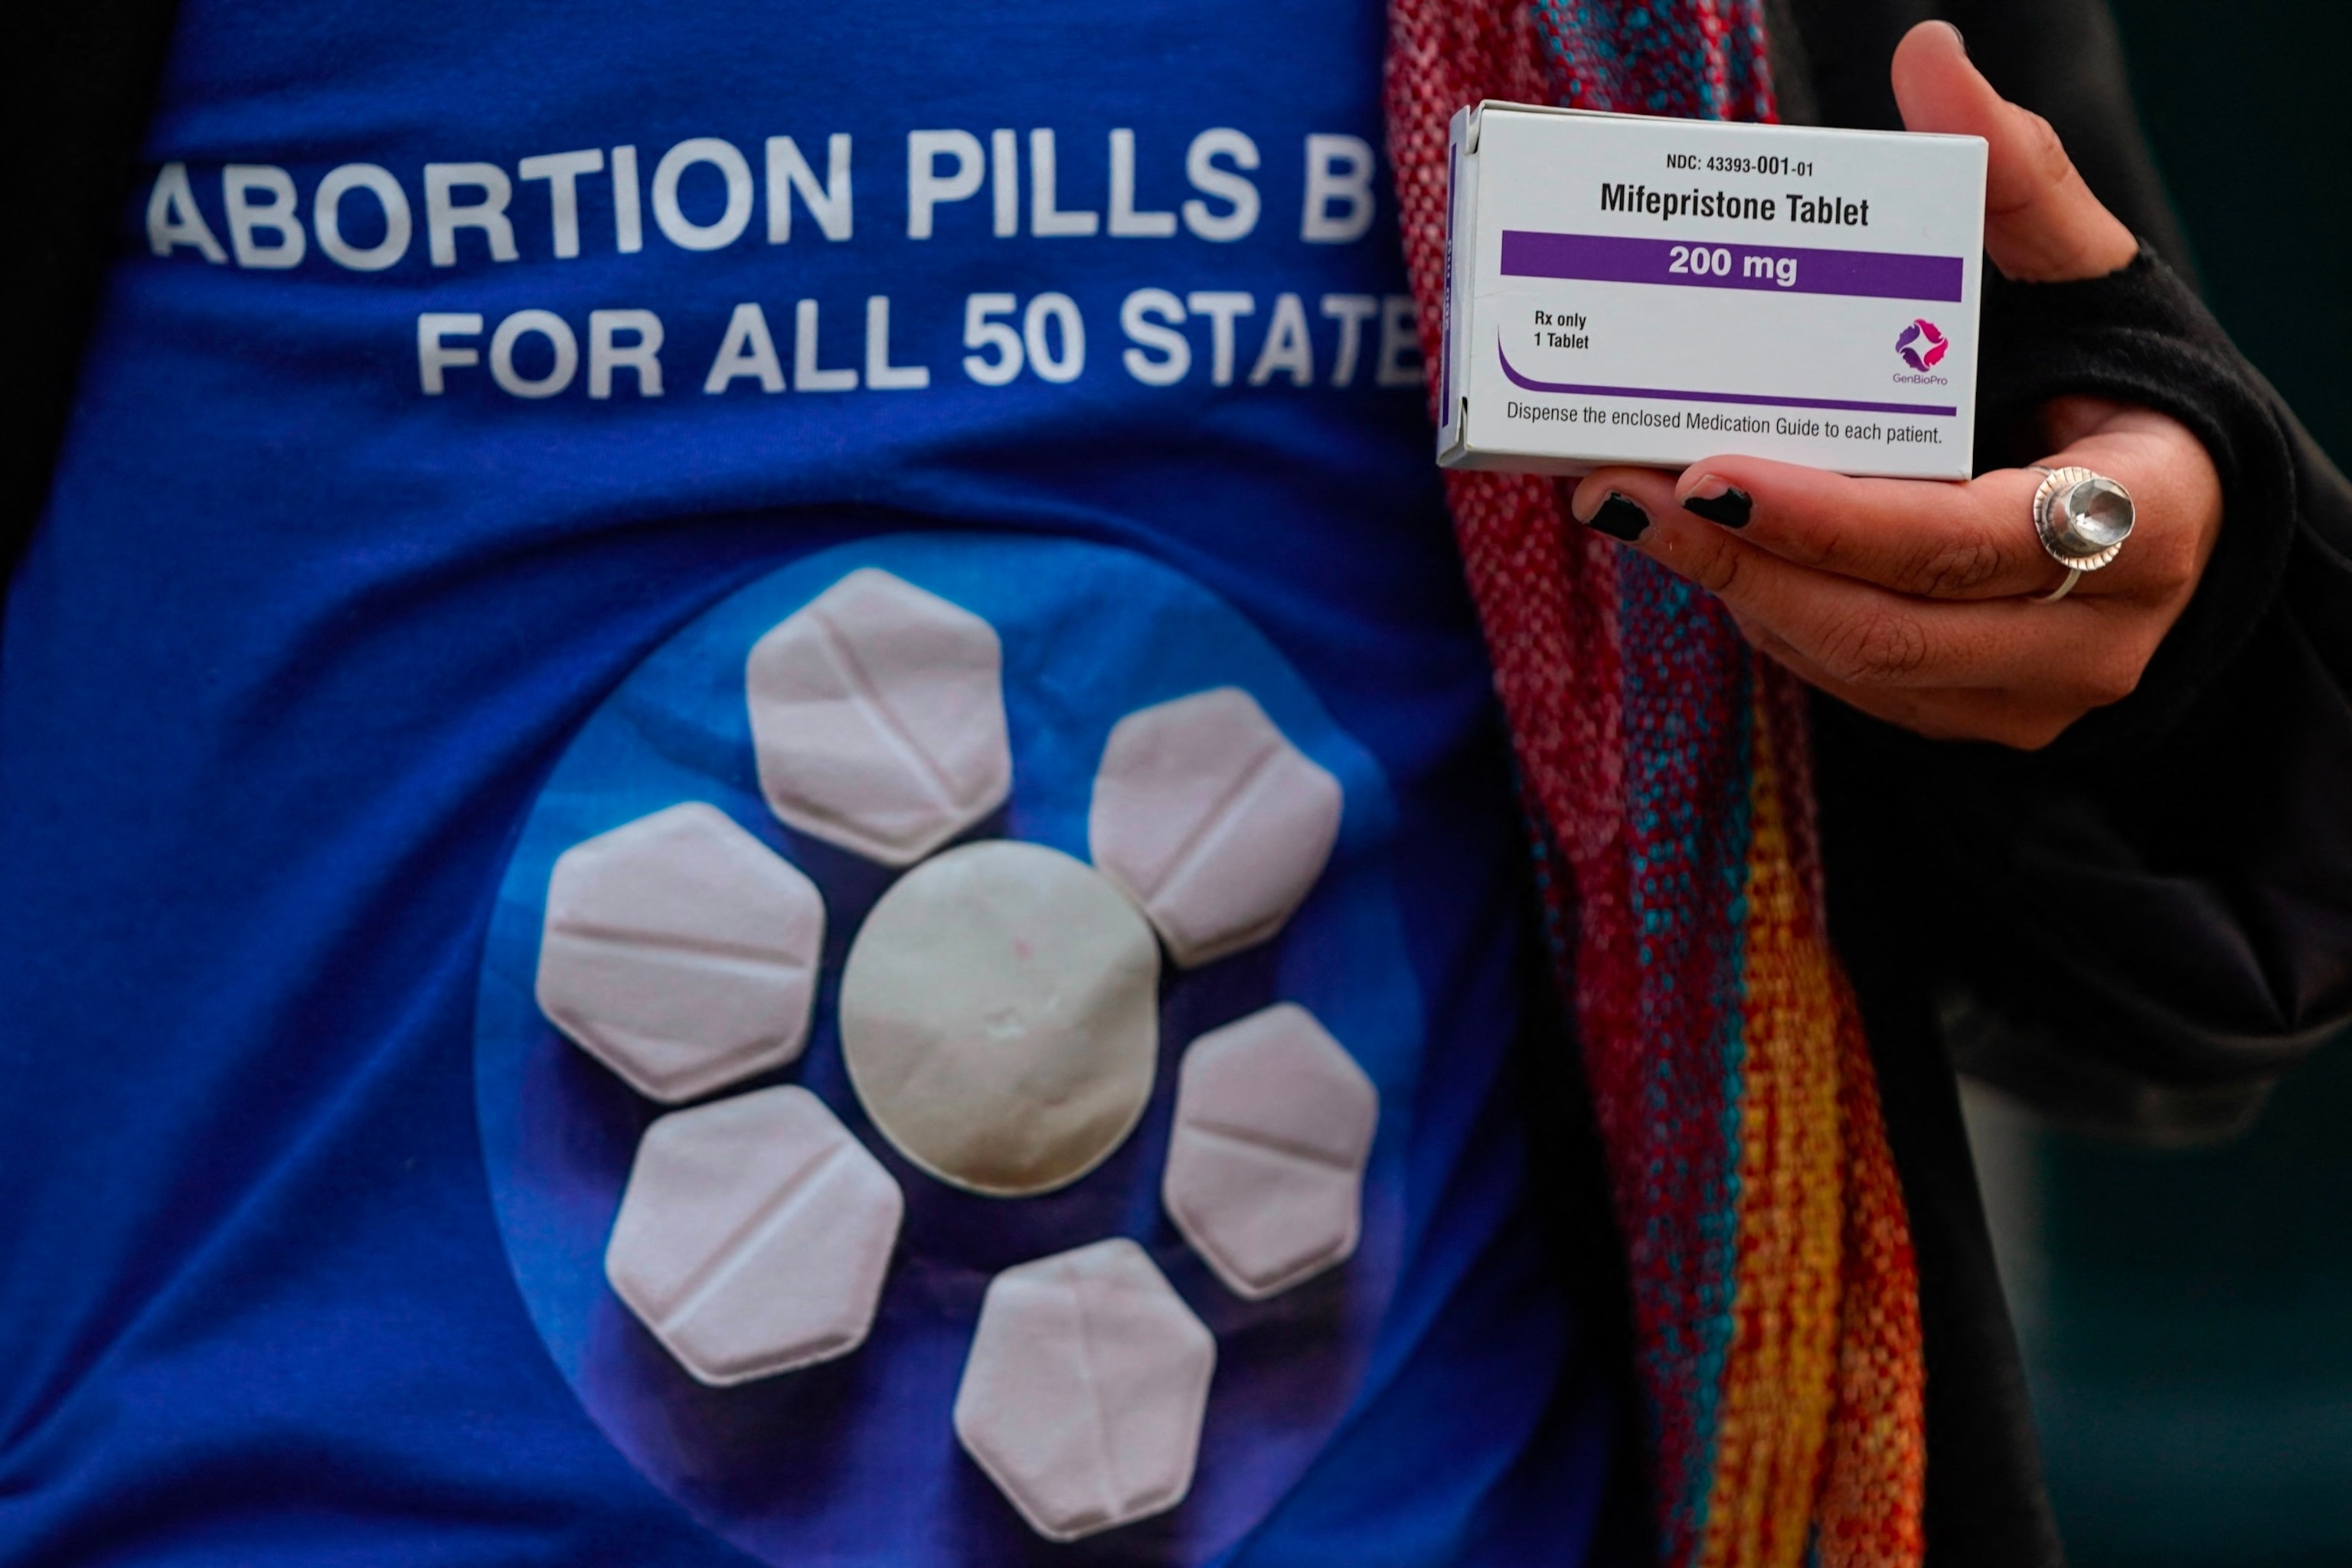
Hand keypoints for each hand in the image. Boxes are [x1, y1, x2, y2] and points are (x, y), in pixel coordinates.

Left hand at [1569, 21, 2223, 749]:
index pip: (1971, 540)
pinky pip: (1850, 684)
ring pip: (1855, 668)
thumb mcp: (2086, 281)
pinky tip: (1704, 544)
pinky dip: (1769, 614)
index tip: (1715, 471)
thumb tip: (1929, 64)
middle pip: (1889, 627)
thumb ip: (2014, 178)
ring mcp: (2032, 696)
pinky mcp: (1974, 719)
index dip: (1835, 519)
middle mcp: (2095, 633)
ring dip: (1733, 590)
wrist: (2170, 501)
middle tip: (1620, 492)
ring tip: (1627, 507)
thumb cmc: (2116, 384)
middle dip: (1740, 562)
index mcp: (2143, 521)